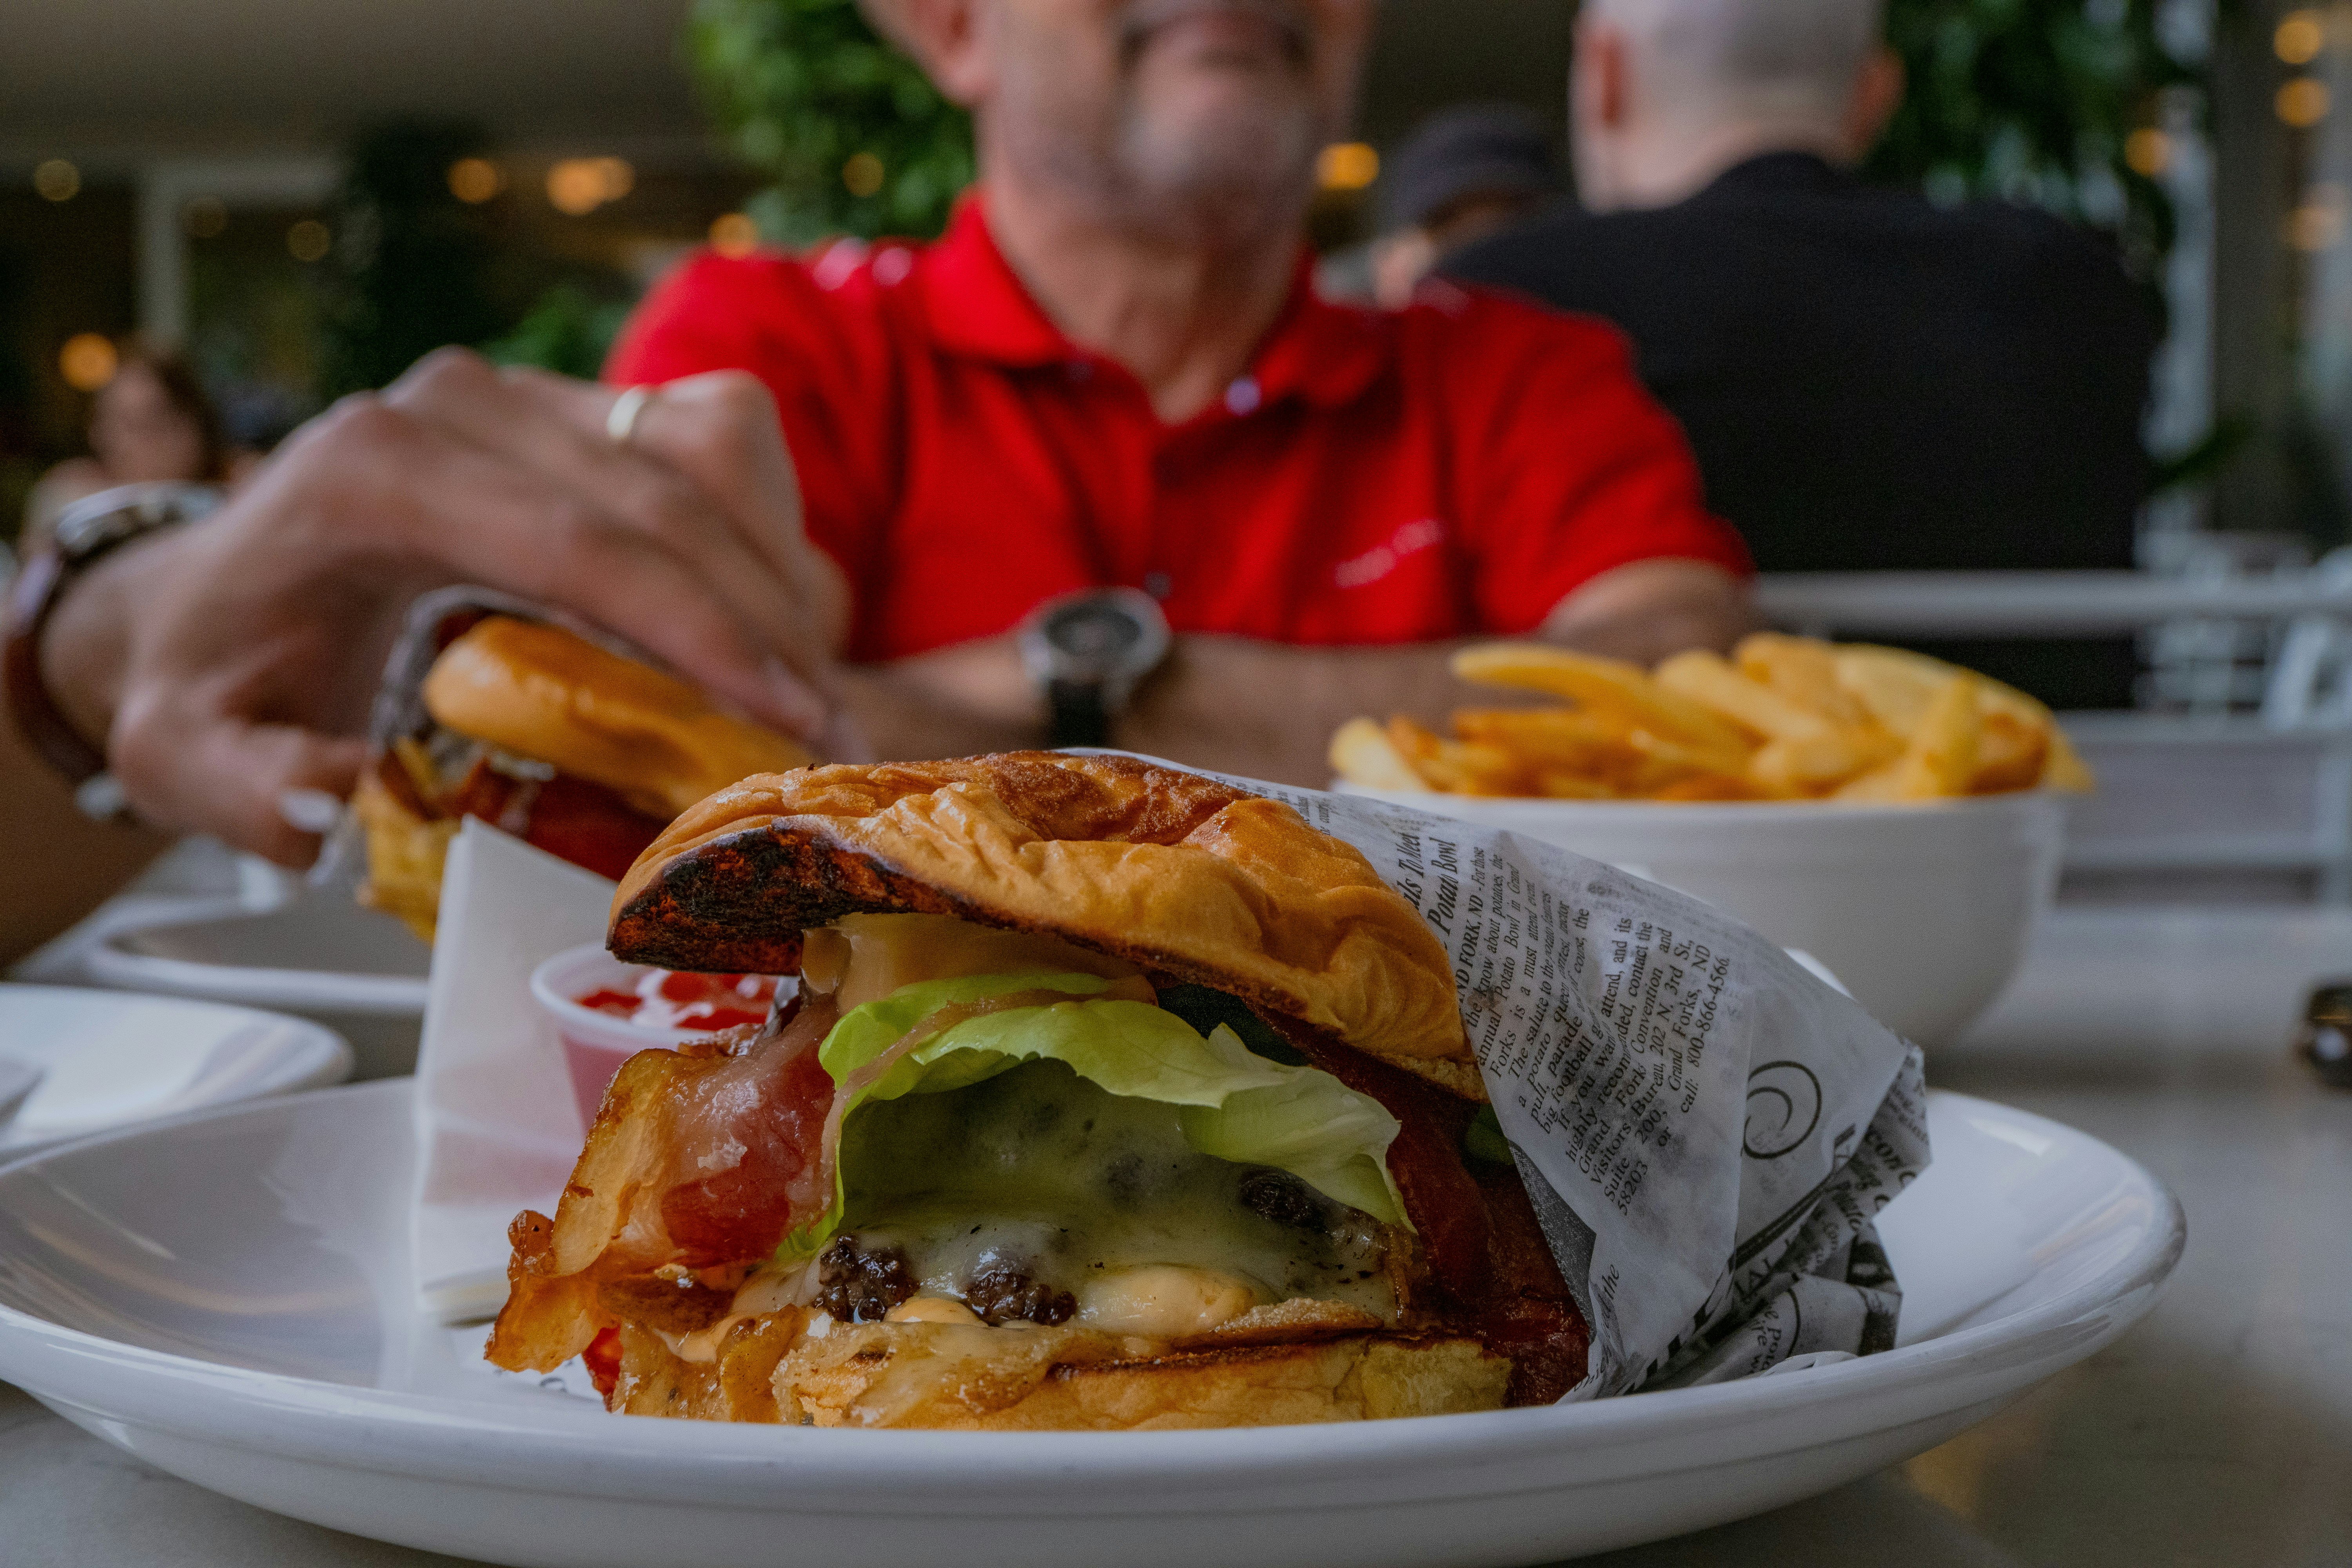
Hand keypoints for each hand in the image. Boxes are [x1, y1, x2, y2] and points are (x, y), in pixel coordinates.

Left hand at [40, 349, 851, 864]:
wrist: (216, 594)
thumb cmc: (225, 670)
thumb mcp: (189, 749)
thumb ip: (248, 786)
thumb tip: (344, 810)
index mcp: (376, 469)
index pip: (578, 539)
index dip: (698, 627)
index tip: (783, 713)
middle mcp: (459, 404)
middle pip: (664, 495)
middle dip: (766, 618)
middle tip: (823, 734)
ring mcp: (525, 393)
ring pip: (707, 450)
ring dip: (775, 570)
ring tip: (804, 688)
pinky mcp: (576, 404)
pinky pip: (711, 437)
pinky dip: (758, 525)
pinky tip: (760, 618)